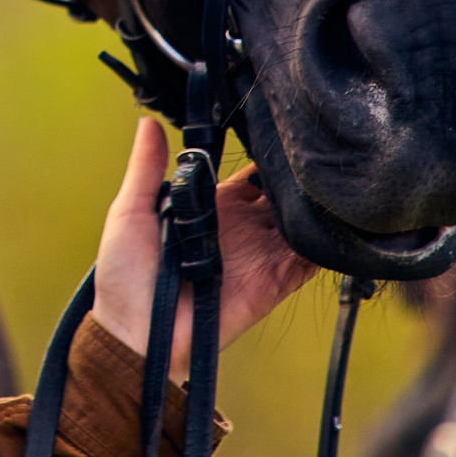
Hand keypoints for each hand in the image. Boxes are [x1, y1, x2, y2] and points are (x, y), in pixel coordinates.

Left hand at [91, 116, 315, 376]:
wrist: (134, 334)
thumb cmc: (124, 278)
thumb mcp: (130, 213)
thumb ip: (145, 168)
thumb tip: (147, 122)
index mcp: (211, 209)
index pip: (249, 176)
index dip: (265, 156)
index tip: (280, 129)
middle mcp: (241, 230)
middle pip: (280, 197)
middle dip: (296, 178)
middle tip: (310, 153)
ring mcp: (258, 256)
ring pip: (298, 225)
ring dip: (313, 207)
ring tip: (327, 181)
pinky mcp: (270, 284)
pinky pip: (305, 263)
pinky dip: (321, 246)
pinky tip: (331, 223)